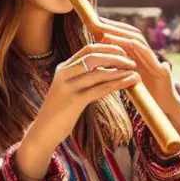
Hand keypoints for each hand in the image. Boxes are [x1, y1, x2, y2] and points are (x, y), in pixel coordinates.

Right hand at [23, 44, 139, 152]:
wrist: (43, 132)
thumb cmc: (59, 113)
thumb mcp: (67, 90)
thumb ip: (80, 78)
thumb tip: (103, 70)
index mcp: (63, 68)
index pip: (88, 49)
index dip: (108, 48)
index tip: (123, 52)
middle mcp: (64, 73)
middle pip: (94, 56)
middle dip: (116, 56)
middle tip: (132, 62)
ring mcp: (68, 86)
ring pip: (99, 72)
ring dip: (120, 71)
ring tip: (136, 73)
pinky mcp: (74, 101)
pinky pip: (100, 89)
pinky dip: (118, 84)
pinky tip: (129, 83)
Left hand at [98, 29, 179, 114]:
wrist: (164, 111)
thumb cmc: (146, 96)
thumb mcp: (129, 80)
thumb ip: (120, 70)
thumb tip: (104, 63)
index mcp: (140, 57)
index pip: (126, 36)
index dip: (113, 29)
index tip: (97, 24)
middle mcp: (148, 56)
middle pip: (132, 34)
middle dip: (115, 27)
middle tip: (99, 22)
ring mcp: (155, 62)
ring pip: (138, 41)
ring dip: (121, 35)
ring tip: (105, 33)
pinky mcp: (162, 71)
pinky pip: (148, 55)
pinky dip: (136, 47)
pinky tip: (124, 44)